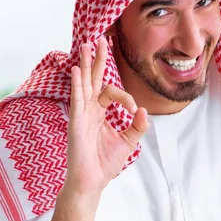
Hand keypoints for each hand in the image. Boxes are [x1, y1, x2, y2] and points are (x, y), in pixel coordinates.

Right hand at [64, 37, 148, 196]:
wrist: (92, 181)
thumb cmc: (106, 163)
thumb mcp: (129, 141)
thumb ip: (137, 125)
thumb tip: (144, 109)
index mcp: (99, 113)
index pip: (111, 92)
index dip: (126, 97)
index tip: (134, 109)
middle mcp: (89, 110)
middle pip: (93, 78)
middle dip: (99, 59)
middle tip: (101, 38)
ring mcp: (81, 114)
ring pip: (84, 83)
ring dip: (87, 64)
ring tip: (88, 44)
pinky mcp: (76, 122)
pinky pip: (77, 99)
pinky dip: (77, 84)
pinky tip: (78, 69)